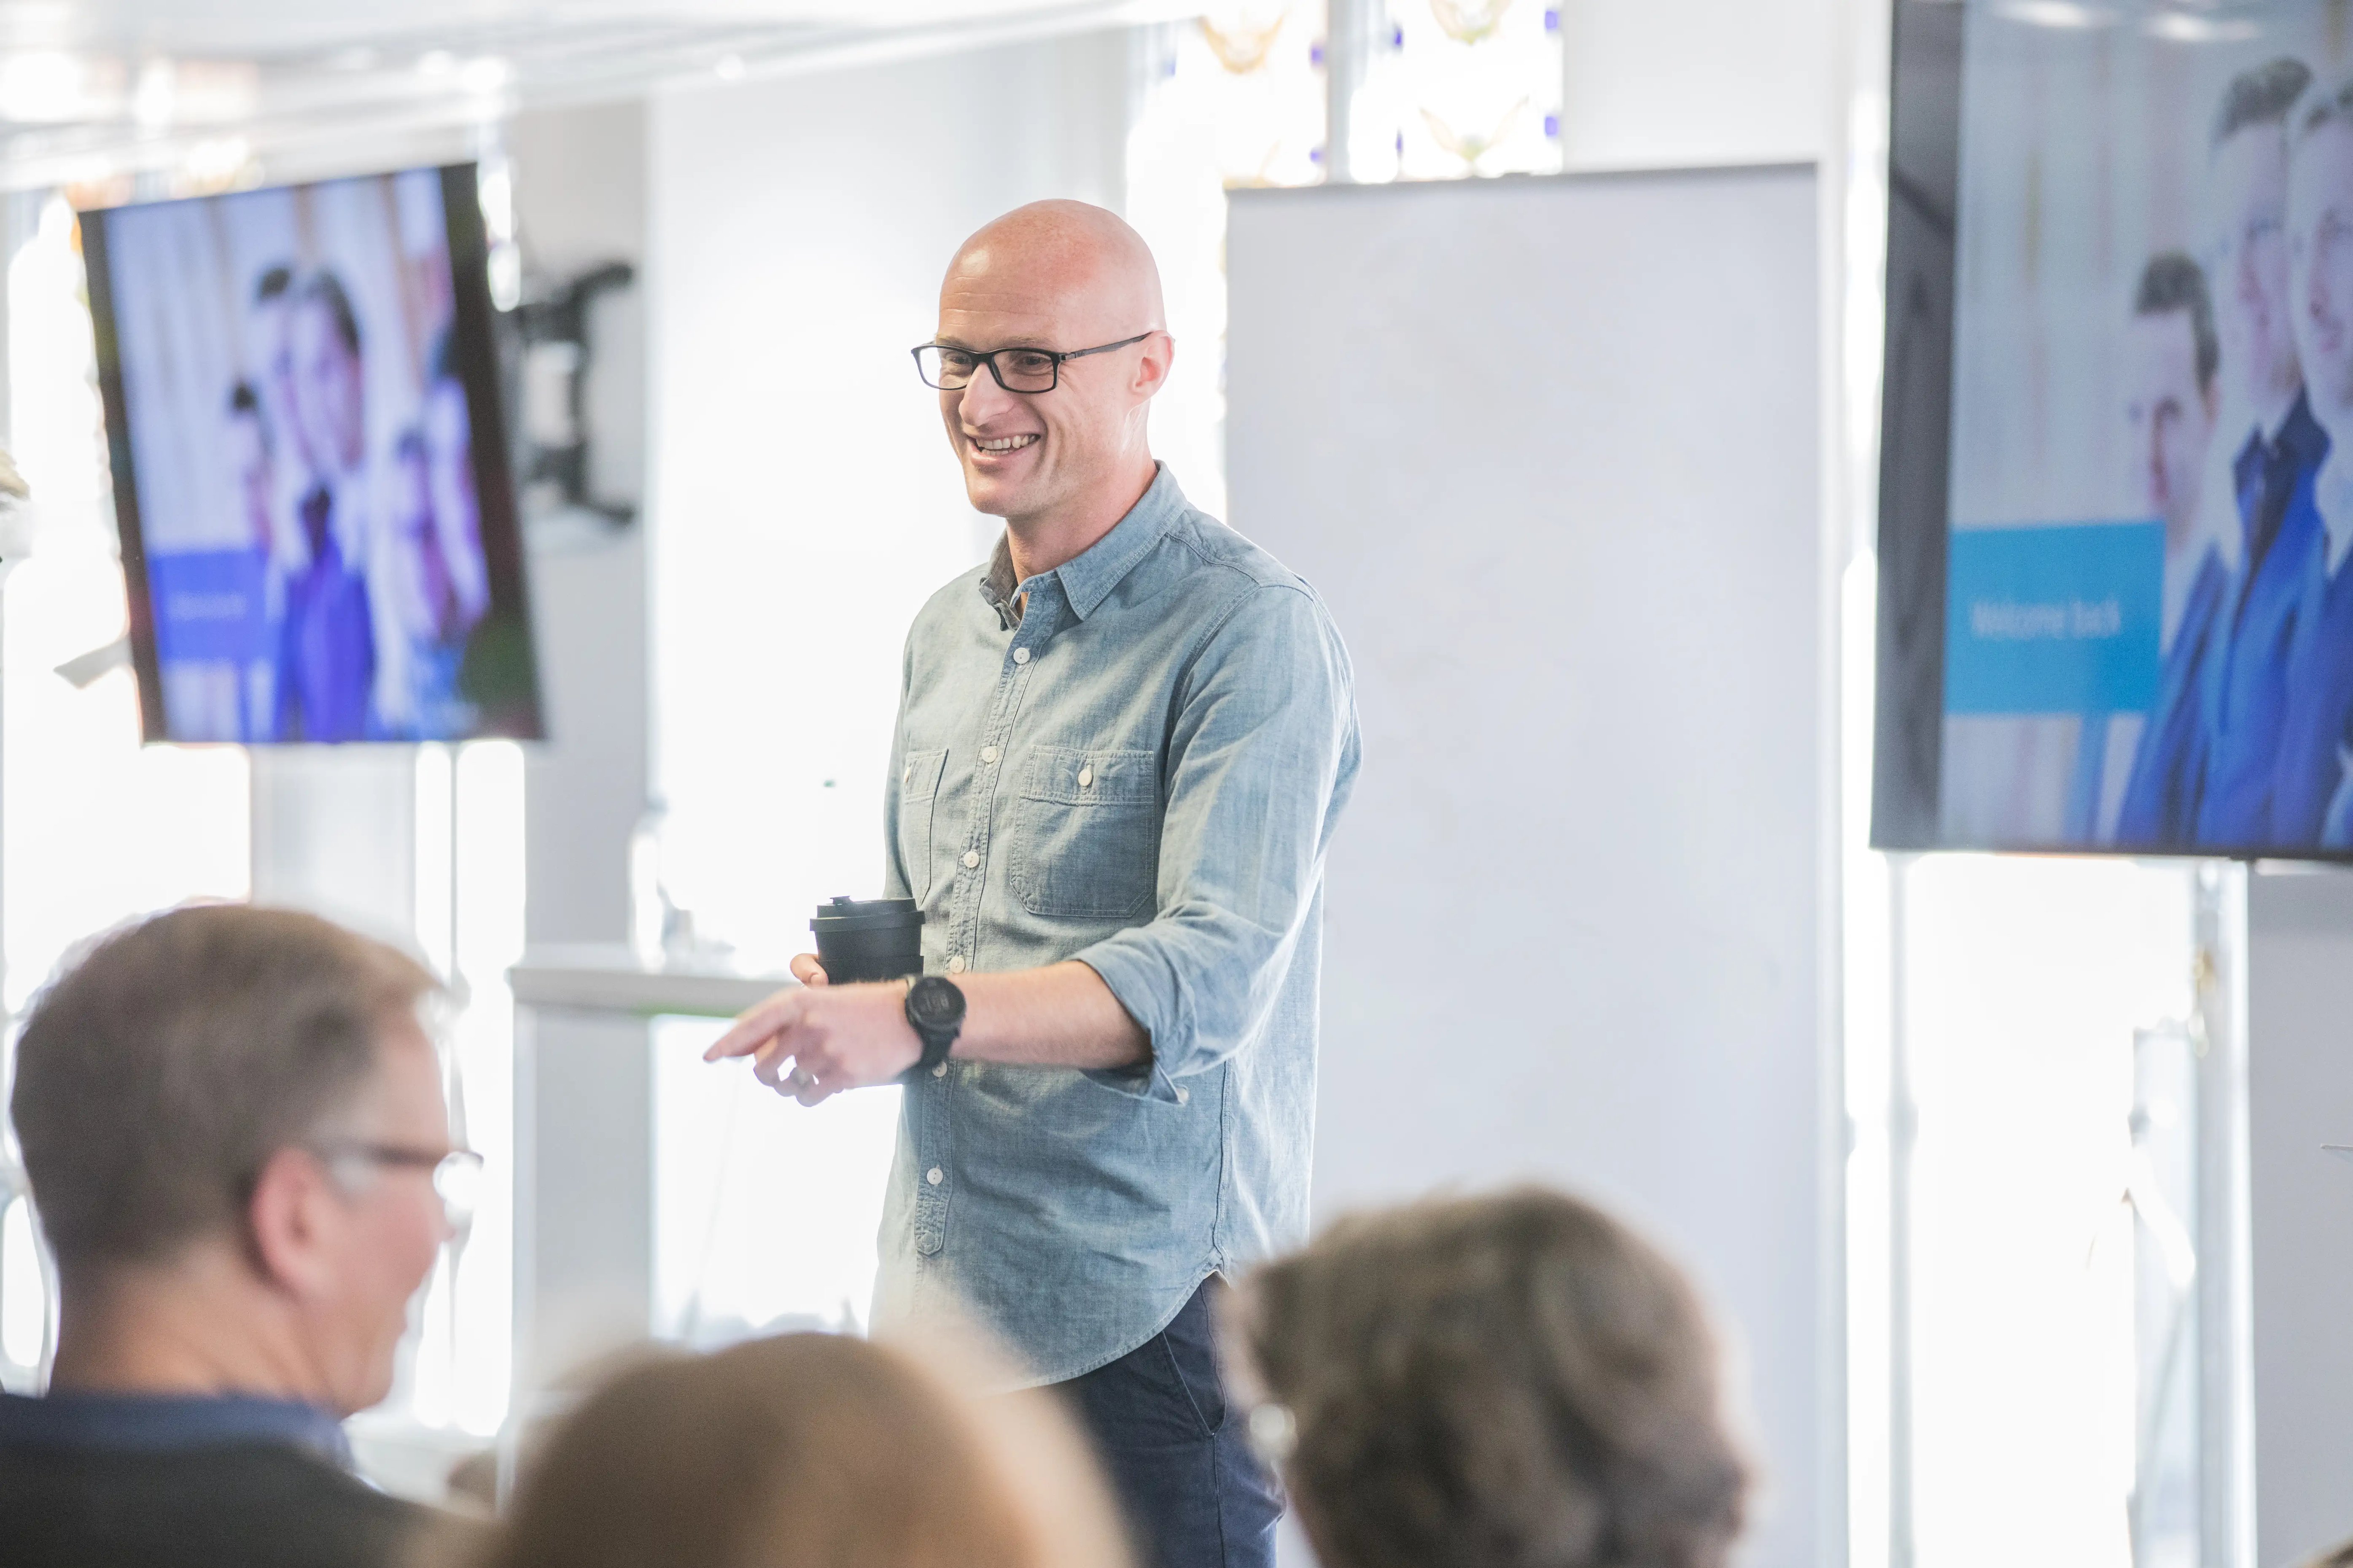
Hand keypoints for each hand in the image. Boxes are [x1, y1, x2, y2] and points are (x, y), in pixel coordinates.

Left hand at [703, 958, 919, 1104]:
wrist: (910, 1017)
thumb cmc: (863, 1008)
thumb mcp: (823, 1001)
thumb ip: (787, 1021)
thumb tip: (748, 1050)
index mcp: (801, 1002)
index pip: (753, 1024)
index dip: (728, 1043)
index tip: (709, 1058)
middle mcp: (809, 1026)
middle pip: (764, 1065)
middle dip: (767, 1075)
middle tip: (778, 1075)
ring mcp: (827, 1051)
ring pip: (787, 1084)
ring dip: (791, 1086)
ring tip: (807, 1077)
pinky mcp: (844, 1074)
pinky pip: (809, 1097)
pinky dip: (810, 1096)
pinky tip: (824, 1085)